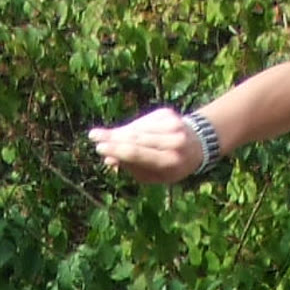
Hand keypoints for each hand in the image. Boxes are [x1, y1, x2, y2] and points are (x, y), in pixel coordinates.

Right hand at [88, 107, 203, 184]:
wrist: (197, 145)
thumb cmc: (172, 166)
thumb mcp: (156, 176)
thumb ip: (134, 169)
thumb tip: (109, 159)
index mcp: (171, 161)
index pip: (138, 153)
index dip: (117, 150)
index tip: (99, 147)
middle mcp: (174, 141)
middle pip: (135, 138)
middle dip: (112, 138)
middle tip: (92, 136)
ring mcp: (172, 124)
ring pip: (137, 128)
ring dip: (118, 132)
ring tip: (101, 135)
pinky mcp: (167, 113)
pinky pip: (142, 121)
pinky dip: (131, 127)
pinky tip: (124, 132)